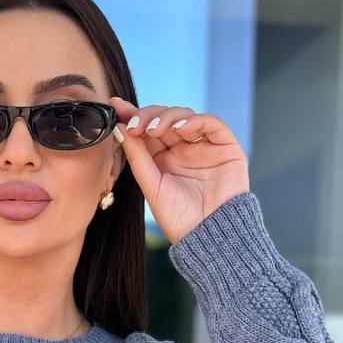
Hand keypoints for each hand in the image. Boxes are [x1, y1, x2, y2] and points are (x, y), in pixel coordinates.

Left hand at [108, 97, 249, 244]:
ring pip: (185, 115)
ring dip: (168, 118)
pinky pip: (211, 123)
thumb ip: (137, 156)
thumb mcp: (151, 184)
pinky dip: (195, 121)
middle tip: (135, 125)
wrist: (209, 235)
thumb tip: (119, 127)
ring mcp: (204, 145)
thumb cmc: (179, 217)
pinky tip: (180, 130)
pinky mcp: (225, 145)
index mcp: (164, 158)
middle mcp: (183, 148)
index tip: (117, 108)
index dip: (133, 115)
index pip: (148, 129)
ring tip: (154, 130)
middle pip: (165, 117)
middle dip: (148, 116)